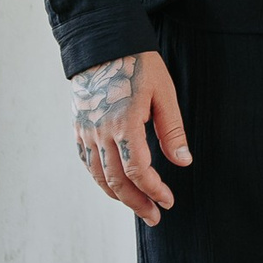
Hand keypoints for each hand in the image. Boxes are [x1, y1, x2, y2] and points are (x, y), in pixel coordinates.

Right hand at [72, 51, 188, 223]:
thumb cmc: (140, 66)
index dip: (154, 190)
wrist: (104, 46)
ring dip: (119, 196)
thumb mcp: (164, 93)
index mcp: (125, 124)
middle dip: (137, 203)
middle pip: (116, 181)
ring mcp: (86, 133)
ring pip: (98, 176)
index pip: (138, 171)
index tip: (169, 201)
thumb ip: (172, 131)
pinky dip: (100, 180)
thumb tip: (184, 162)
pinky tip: (115, 186)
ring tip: (139, 207)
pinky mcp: (78, 129)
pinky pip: (87, 163)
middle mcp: (101, 133)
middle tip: (155, 216)